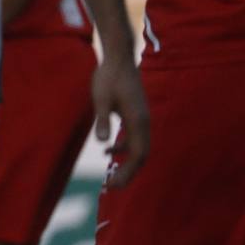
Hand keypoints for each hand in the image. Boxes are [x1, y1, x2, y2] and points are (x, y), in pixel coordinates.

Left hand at [91, 56, 148, 187]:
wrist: (118, 57)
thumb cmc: (108, 76)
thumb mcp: (100, 98)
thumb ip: (102, 120)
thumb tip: (102, 143)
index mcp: (138, 120)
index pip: (138, 154)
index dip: (128, 172)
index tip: (114, 184)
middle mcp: (144, 121)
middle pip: (141, 155)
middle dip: (128, 172)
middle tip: (111, 186)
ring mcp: (141, 118)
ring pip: (139, 147)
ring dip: (126, 162)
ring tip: (110, 177)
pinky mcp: (135, 114)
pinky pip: (134, 138)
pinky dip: (124, 148)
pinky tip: (107, 152)